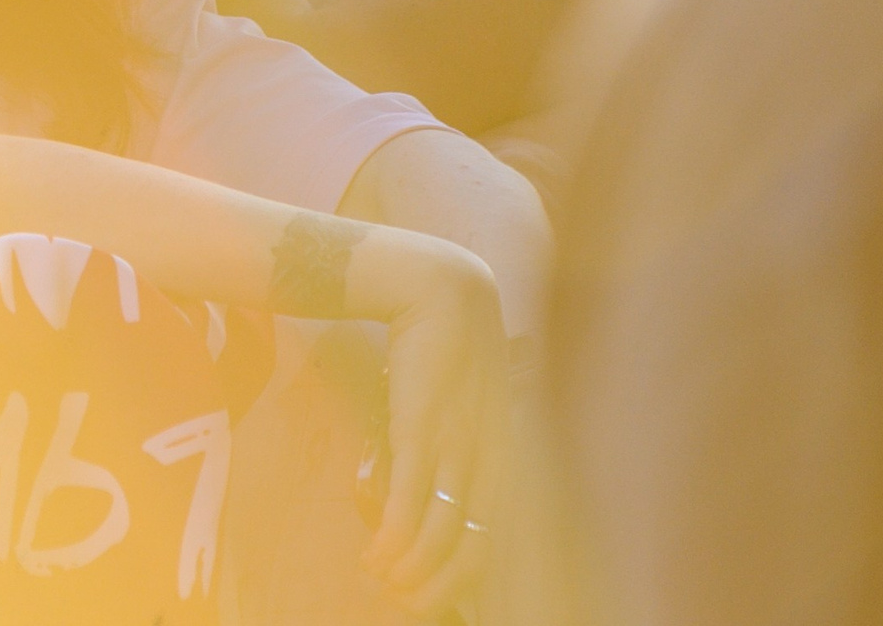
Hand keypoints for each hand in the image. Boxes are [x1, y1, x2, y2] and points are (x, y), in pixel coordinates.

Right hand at [360, 235, 508, 617]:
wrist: (439, 288)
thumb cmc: (446, 344)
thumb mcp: (460, 400)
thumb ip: (451, 441)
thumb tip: (420, 480)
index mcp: (503, 455)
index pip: (494, 536)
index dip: (465, 575)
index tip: (430, 591)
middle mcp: (490, 458)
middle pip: (474, 546)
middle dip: (439, 585)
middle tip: (405, 602)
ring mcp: (459, 444)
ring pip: (443, 530)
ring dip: (412, 567)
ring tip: (381, 581)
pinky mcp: (424, 428)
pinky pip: (412, 495)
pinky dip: (396, 535)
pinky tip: (378, 557)